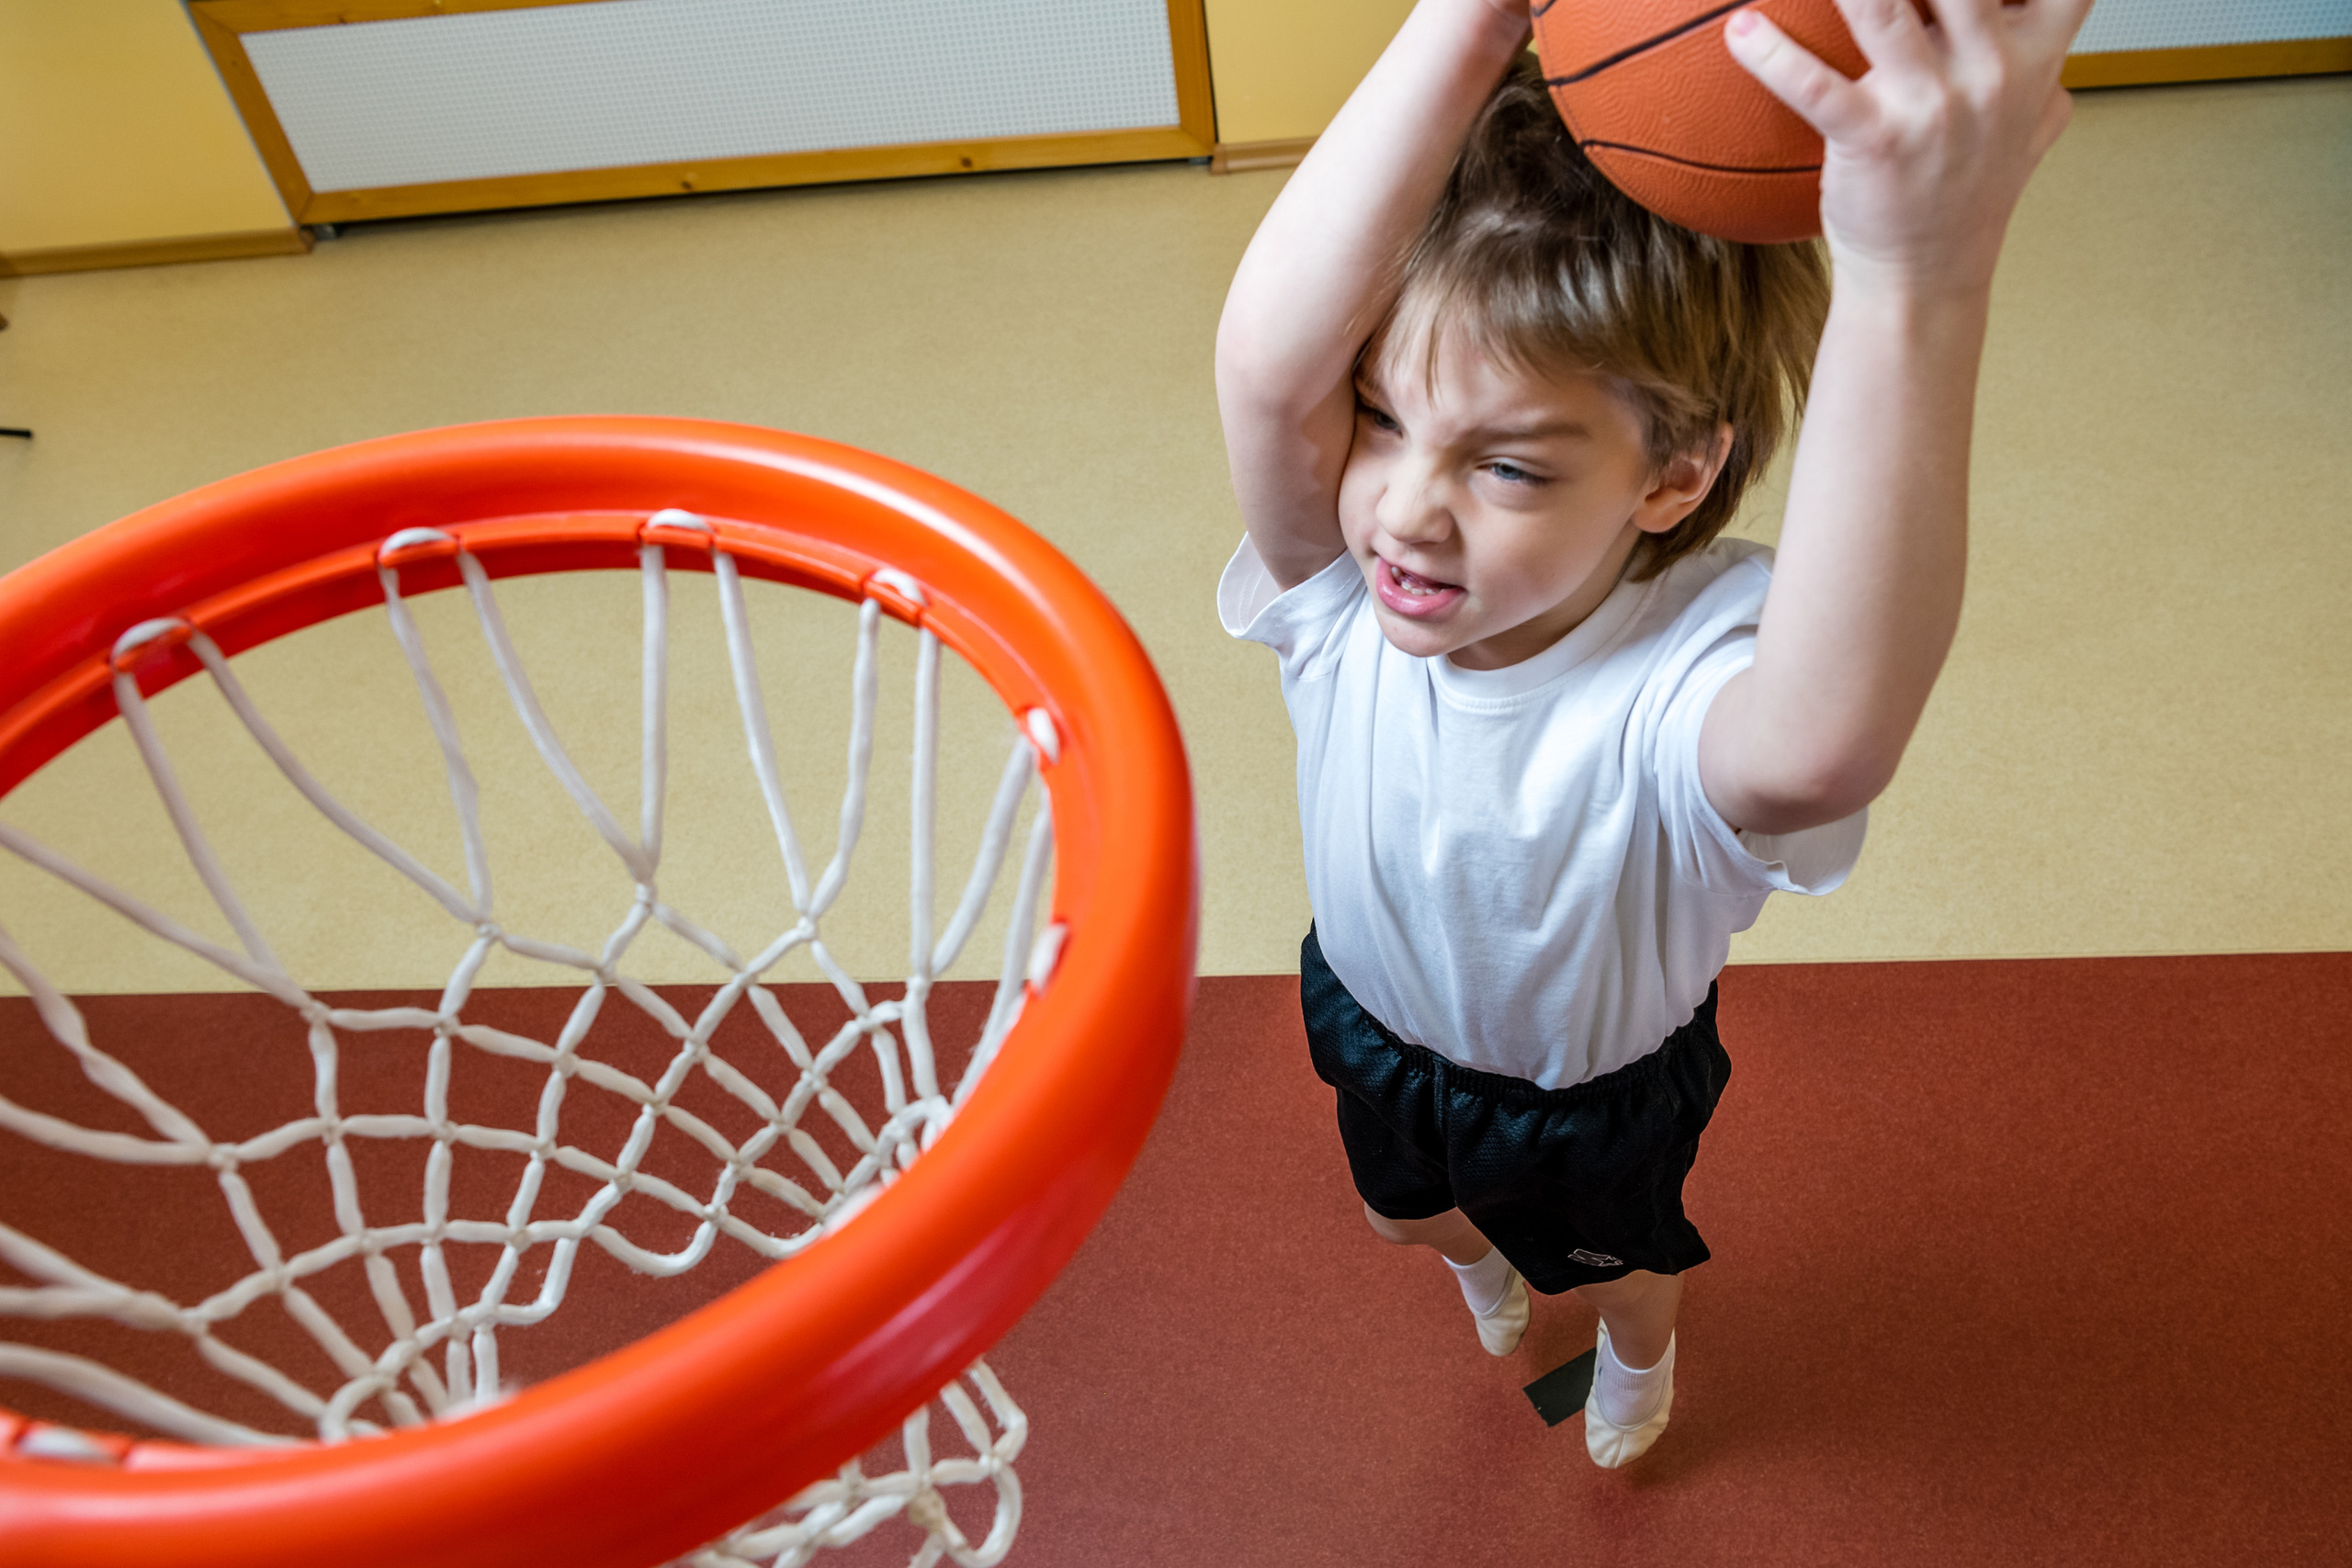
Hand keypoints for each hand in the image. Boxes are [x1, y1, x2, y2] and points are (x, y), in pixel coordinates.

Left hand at [1724, 0, 2092, 297]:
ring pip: (1885, 6)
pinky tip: (1741, 29)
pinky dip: (1772, 55)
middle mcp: (1993, 69)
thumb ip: (2046, 69)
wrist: (1929, 275)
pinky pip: (1815, 88)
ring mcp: (1934, 106)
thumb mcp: (2032, 125)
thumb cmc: (1971, 193)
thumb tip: (2061, 42)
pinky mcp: (1875, 143)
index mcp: (2036, 52)